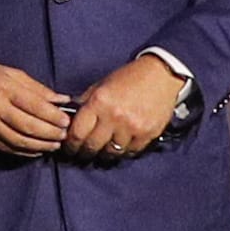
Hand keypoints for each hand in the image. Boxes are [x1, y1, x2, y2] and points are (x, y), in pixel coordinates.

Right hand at [0, 59, 73, 155]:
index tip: (66, 120)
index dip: (53, 116)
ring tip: (55, 144)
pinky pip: (9, 148)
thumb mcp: (10, 73)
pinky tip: (38, 149)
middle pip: (29, 126)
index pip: (34, 106)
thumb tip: (62, 101)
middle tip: (64, 134)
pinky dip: (26, 151)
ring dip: (41, 145)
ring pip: (20, 141)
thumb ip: (37, 88)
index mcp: (3, 88)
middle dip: (51, 133)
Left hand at [59, 56, 190, 160]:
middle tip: (81, 154)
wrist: (160, 76)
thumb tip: (70, 120)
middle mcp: (114, 116)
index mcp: (99, 102)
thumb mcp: (101, 85)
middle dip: (84, 153)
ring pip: (112, 152)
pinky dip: (123, 152)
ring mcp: (132, 127)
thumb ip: (85, 102)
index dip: (70, 144)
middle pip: (92, 146)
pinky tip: (119, 147)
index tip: (69, 148)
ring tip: (101, 151)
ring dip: (104, 154)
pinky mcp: (148, 134)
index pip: (77, 133)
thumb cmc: (128, 78)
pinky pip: (131, 151)